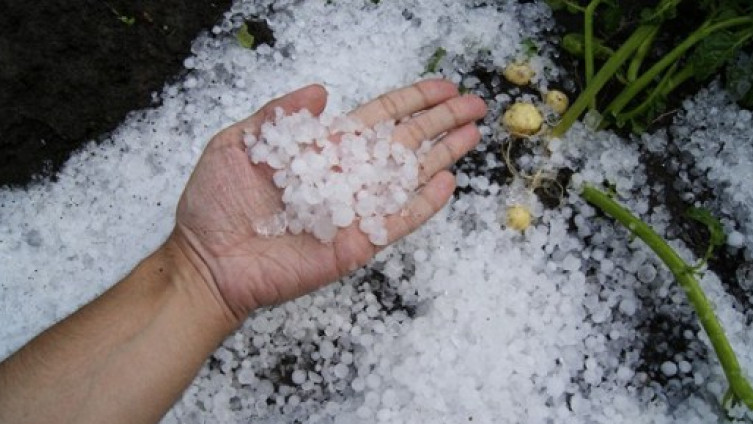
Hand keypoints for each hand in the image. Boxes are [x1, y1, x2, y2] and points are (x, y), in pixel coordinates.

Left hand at [170, 80, 486, 322]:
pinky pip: (397, 221)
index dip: (412, 101)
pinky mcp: (357, 243)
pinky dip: (423, 204)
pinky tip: (447, 183)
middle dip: (440, 122)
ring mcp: (355, 211)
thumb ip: (280, 115)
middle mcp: (346, 176)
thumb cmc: (216, 203)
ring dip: (442, 155)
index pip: (379, 118)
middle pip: (404, 143)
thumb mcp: (238, 144)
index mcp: (323, 149)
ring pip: (408, 177)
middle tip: (476, 104)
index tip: (443, 87)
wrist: (207, 261)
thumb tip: (322, 88)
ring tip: (473, 135)